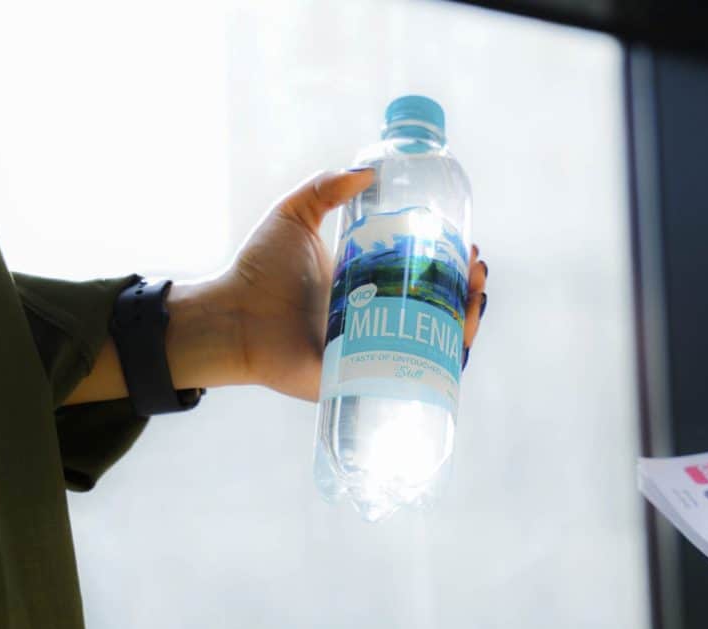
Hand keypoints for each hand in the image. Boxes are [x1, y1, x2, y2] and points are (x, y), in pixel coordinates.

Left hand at [210, 167, 489, 399]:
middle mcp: (377, 321)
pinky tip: (458, 340)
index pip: (423, 276)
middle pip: (437, 311)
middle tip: (476, 270)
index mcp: (368, 286)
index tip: (468, 245)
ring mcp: (373, 352)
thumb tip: (367, 170)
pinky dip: (441, 363)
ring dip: (464, 323)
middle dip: (467, 293)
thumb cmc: (256, 271)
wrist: (231, 317)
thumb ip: (325, 188)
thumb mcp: (294, 216)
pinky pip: (411, 377)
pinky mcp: (364, 378)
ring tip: (475, 298)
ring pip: (433, 345)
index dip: (451, 264)